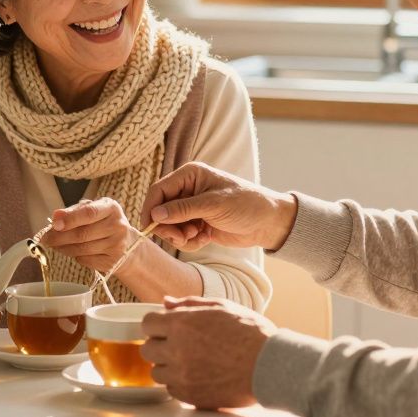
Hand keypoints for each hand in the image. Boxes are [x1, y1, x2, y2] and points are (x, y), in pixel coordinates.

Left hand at [42, 198, 138, 273]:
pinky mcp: (112, 262)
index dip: (70, 219)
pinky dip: (74, 256)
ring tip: (56, 245)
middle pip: (82, 234)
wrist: (127, 245)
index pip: (89, 213)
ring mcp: (117, 246)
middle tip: (46, 238)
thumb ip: (73, 211)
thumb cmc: (103, 223)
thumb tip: (56, 216)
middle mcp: (117, 226)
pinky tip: (73, 251)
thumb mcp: (93, 210)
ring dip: (63, 248)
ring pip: (81, 249)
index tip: (54, 224)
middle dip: (59, 237)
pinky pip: (85, 260)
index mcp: (111, 208)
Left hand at [140, 297, 277, 409]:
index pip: (148, 324)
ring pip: (157, 372)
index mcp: (182, 324)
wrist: (270, 366)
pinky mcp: (190, 395)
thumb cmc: (251, 333)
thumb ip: (189, 304)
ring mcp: (182, 375)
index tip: (166, 328)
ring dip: (168, 366)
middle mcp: (177, 350)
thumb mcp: (221, 307)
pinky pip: (171, 390)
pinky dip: (179, 384)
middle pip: (147, 349)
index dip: (157, 325)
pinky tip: (197, 376)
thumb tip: (166, 303)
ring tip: (191, 362)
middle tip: (179, 344)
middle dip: (160, 345)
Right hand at [141, 162, 297, 251]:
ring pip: (170, 226)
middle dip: (169, 227)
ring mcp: (192, 208)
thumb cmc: (246, 204)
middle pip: (161, 211)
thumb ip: (182, 209)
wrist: (268, 222)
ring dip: (181, 236)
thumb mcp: (213, 205)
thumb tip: (155, 214)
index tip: (149, 227)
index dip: (151, 209)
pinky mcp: (198, 223)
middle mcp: (188, 190)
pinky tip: (206, 238)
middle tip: (182, 238)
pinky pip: (182, 236)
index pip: (159, 190)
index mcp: (190, 175)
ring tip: (199, 237)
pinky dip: (190, 241)